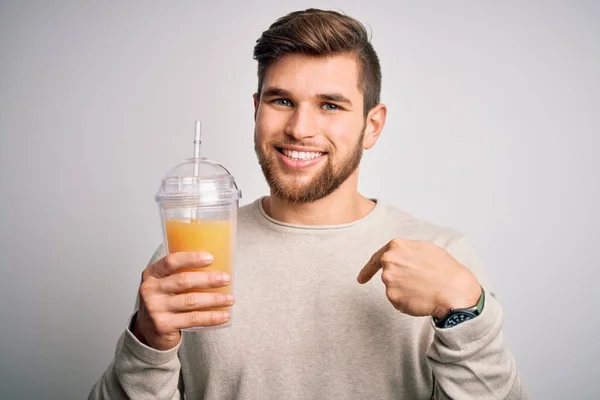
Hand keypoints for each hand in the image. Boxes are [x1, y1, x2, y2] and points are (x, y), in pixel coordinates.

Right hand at [132, 252, 234, 349]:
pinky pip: (192, 319)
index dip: (191, 258)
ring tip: (230, 298)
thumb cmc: (163, 301)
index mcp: (151, 274)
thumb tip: (216, 263)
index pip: (170, 262)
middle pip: (183, 281)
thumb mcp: (164, 283)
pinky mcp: (163, 325)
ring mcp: (155, 309)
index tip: (210, 258)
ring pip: (190, 301)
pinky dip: (211, 317)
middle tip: (226, 278)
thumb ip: (180, 272)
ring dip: (214, 299)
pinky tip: (224, 315)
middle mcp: (150, 290)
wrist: (149, 330)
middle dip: (208, 279)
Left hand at [357, 239, 480, 318]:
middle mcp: (388, 262)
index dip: (368, 270)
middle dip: (399, 281)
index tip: (361, 279)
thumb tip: (397, 255)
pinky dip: (407, 302)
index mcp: (396, 247)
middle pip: (388, 275)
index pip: (376, 259)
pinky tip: (421, 298)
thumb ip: (405, 251)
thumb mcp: (425, 248)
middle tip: (417, 285)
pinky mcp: (392, 297)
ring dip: (404, 291)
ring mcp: (389, 280)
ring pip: (393, 288)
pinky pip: (397, 301)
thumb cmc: (444, 269)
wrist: (454, 290)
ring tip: (424, 288)